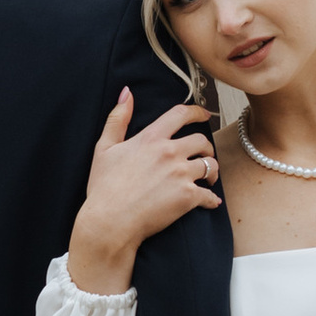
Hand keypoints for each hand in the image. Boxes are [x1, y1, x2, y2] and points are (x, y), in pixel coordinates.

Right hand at [67, 90, 219, 293]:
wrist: (109, 222)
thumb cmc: (104, 188)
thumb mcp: (104, 148)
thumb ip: (117, 118)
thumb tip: (126, 93)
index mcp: (151, 138)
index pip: (181, 115)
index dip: (197, 112)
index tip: (205, 114)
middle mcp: (169, 152)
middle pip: (202, 141)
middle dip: (206, 147)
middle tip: (204, 155)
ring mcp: (181, 175)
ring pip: (210, 166)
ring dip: (211, 172)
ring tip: (207, 179)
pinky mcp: (187, 197)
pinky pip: (209, 195)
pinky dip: (211, 199)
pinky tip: (209, 202)